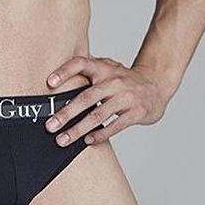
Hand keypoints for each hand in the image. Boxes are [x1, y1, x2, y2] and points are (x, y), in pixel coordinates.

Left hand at [45, 54, 166, 146]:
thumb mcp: (107, 69)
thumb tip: (54, 83)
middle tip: (50, 126)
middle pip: (86, 97)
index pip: (80, 63)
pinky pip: (115, 125)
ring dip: (78, 129)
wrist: (155, 85)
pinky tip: (88, 141)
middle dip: (66, 113)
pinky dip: (100, 134)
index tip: (49, 83)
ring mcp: (126, 96)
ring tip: (63, 140)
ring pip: (98, 115)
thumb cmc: (123, 79)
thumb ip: (87, 73)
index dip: (64, 71)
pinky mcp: (136, 112)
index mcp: (103, 67)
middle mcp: (114, 80)